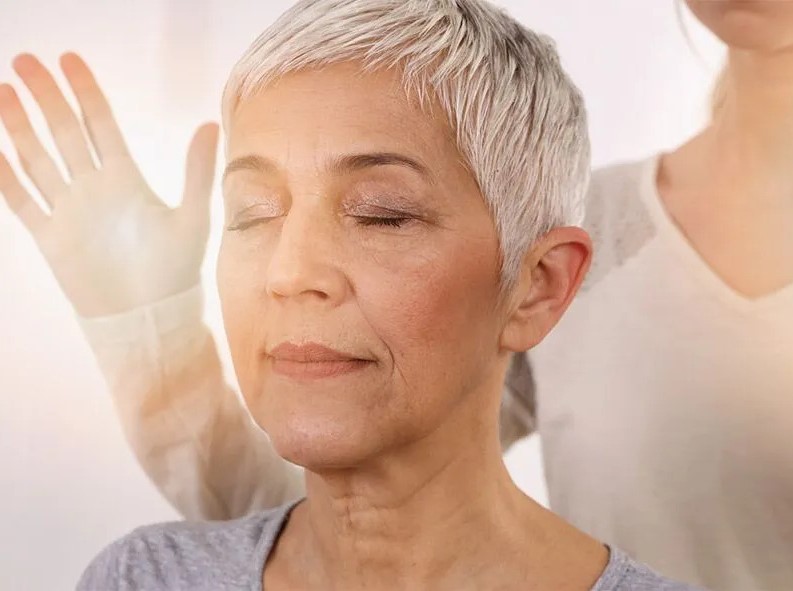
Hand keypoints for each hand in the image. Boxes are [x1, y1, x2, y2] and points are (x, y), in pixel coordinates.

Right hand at [0, 53, 218, 316]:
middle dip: (46, 97)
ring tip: (3, 91)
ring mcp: (70, 211)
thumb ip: (196, 172)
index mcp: (127, 178)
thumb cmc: (177, 272)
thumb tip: (210, 124)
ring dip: (19, 127)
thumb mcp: (193, 218)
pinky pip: (22, 202)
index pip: (101, 124)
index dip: (85, 91)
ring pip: (38, 159)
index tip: (69, 60)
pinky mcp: (51, 239)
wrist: (150, 319)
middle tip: (25, 60)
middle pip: (64, 132)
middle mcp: (95, 188)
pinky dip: (5, 178)